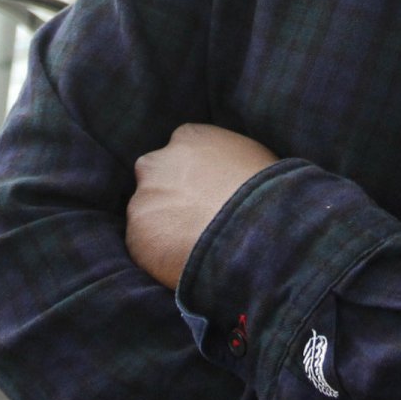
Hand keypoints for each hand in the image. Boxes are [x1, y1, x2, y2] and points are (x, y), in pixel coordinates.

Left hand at [128, 123, 278, 288]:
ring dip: (164, 228)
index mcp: (188, 137)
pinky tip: (186, 262)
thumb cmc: (265, 192)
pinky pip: (145, 247)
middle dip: (169, 195)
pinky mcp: (135, 236)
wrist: (254, 231)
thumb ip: (223, 159)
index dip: (192, 174)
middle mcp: (157, 163)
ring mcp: (143, 199)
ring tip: (196, 246)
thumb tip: (223, 174)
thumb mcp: (250, 157)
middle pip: (156, 178)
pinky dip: (160, 255)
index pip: (180, 151)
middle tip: (194, 219)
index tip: (204, 192)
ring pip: (148, 214)